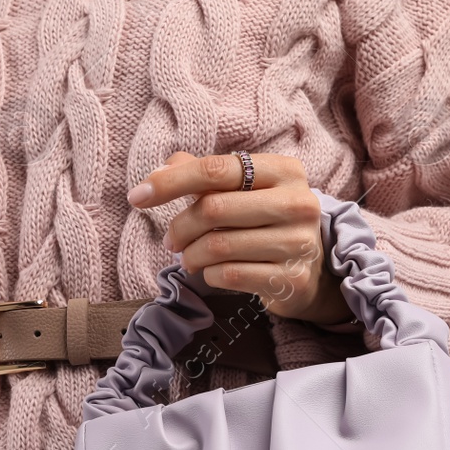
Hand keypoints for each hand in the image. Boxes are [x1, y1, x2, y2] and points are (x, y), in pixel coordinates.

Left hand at [126, 151, 354, 324]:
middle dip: (180, 227)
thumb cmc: (267, 224)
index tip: (137, 196)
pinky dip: (209, 275)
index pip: (217, 170)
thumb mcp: (243, 192)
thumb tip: (159, 169)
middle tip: (171, 240)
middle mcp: (297, 203)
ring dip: (191, 255)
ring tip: (190, 258)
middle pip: (213, 208)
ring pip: (218, 246)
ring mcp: (298, 243)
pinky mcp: (291, 279)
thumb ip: (203, 175)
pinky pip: (229, 275)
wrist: (311, 272)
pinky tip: (212, 273)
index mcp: (285, 171)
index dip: (171, 182)